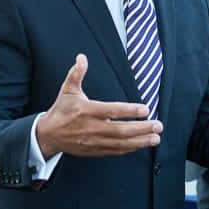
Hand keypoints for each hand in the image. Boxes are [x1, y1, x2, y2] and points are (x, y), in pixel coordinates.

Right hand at [35, 54, 162, 158]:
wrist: (49, 135)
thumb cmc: (61, 110)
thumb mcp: (68, 90)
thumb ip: (76, 74)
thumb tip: (81, 58)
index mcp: (87, 111)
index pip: (112, 111)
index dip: (129, 111)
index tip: (146, 109)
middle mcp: (92, 128)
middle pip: (121, 130)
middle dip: (142, 129)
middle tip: (158, 125)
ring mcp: (94, 141)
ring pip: (121, 143)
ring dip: (140, 141)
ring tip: (156, 138)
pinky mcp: (95, 151)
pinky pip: (115, 151)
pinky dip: (129, 149)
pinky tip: (141, 144)